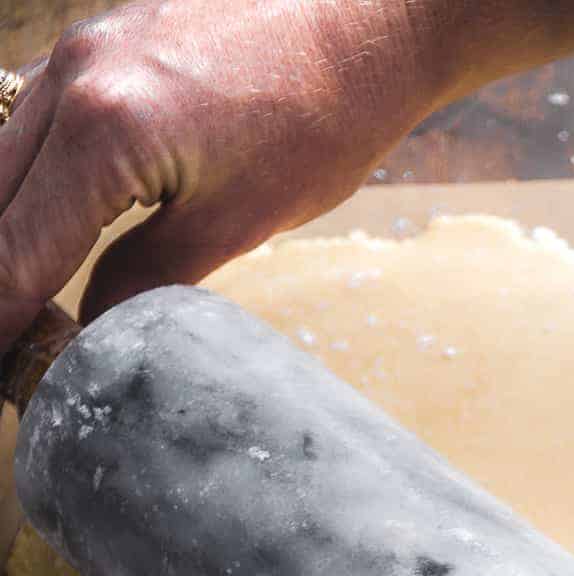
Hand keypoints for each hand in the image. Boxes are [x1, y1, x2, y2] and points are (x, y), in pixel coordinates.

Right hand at [0, 0, 438, 346]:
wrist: (363, 24)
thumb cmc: (320, 121)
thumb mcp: (234, 226)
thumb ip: (147, 282)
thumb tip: (92, 334)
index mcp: (102, 134)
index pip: (16, 252)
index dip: (1, 319)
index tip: (2, 369)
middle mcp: (72, 80)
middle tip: (11, 349)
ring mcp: (78, 53)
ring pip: (1, 160)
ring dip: (6, 233)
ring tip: (24, 301)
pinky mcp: (97, 43)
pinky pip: (33, 122)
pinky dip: (28, 183)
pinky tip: (45, 230)